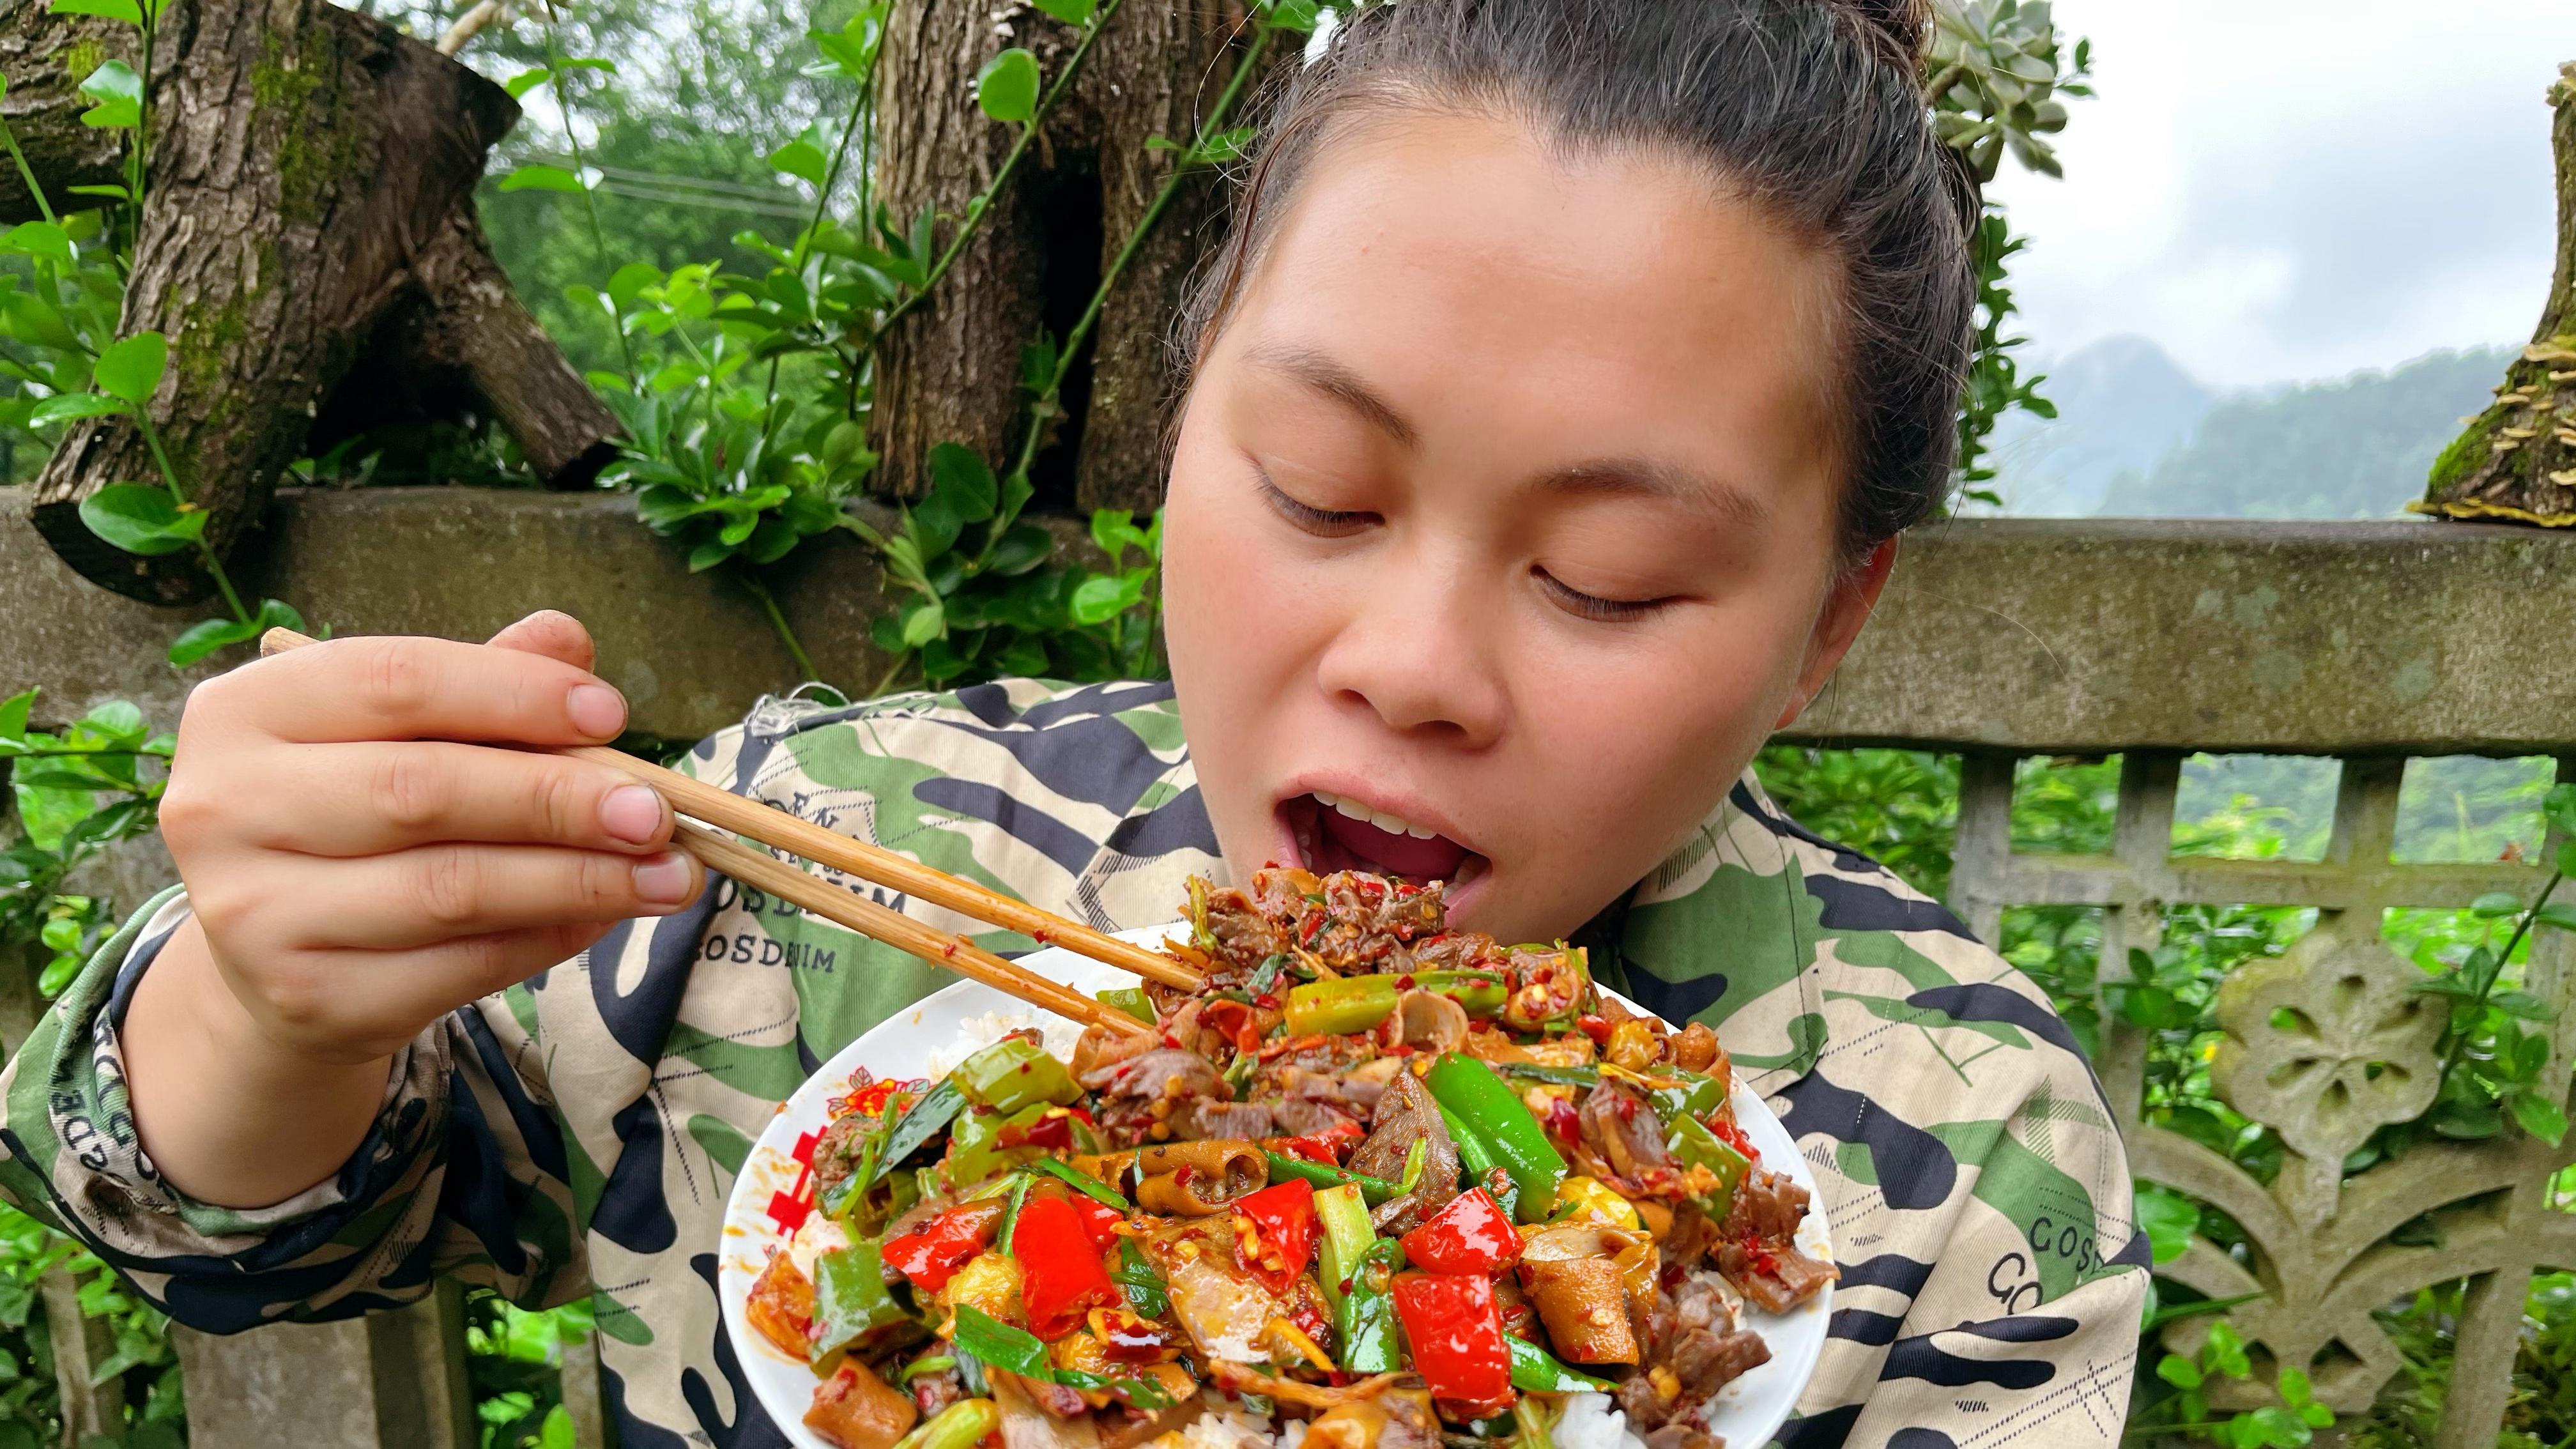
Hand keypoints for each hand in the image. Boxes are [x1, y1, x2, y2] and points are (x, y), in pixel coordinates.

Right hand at [154, 611, 704, 1065]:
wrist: (278, 952)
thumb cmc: (357, 808)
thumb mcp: (403, 730)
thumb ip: (483, 681)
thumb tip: (570, 640)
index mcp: (244, 712)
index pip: (396, 682)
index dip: (514, 695)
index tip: (612, 714)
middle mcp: (224, 808)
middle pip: (423, 791)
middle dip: (559, 799)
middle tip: (658, 811)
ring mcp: (255, 914)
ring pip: (451, 889)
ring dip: (579, 880)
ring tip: (668, 873)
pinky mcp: (308, 999)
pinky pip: (459, 966)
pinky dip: (548, 937)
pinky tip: (606, 915)